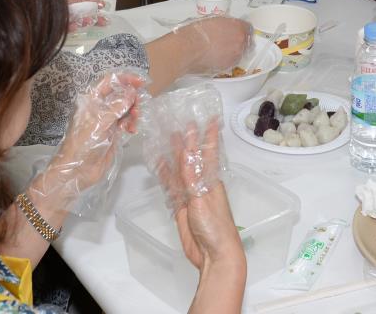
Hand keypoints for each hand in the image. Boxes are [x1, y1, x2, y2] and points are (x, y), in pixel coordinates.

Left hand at [39, 72, 145, 198]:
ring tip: (136, 119)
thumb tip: (132, 92)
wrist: (77, 171)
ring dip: (133, 111)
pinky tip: (132, 131)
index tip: (141, 81)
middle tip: (140, 104)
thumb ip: (117, 106)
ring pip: (125, 109)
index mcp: (90, 100)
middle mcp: (99, 108)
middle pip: (119, 94)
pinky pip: (126, 123)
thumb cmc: (83, 143)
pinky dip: (131, 124)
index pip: (109, 81)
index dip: (125, 78)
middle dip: (132, 96)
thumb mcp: (100, 122)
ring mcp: (106, 121)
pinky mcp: (112, 133)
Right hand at [167, 126, 243, 272]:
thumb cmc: (216, 227)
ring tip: (167, 138)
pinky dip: (165, 176)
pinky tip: (160, 166)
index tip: (209, 119)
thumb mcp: (203, 199)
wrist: (214, 256)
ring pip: (180, 171)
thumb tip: (185, 151)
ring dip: (174, 156)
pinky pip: (171, 188)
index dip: (208, 136)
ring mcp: (190, 196)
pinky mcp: (181, 208)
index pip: (208, 152)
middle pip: (192, 159)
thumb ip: (191, 176)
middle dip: (187, 141)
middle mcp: (201, 185)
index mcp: (211, 181)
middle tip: (181, 122)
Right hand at [171, 17, 252, 75]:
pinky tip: (217, 56)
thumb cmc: (196, 32)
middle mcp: (240, 42)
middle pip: (247, 41)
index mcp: (238, 27)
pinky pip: (232, 62)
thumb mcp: (213, 19)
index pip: (248, 27)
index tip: (238, 29)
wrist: (187, 48)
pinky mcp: (227, 67)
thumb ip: (224, 23)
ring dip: (235, 50)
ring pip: (241, 53)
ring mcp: (235, 56)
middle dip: (240, 40)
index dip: (242, 28)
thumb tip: (225, 26)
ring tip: (222, 49)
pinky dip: (227, 59)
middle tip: (229, 39)